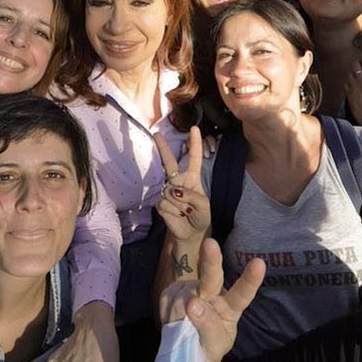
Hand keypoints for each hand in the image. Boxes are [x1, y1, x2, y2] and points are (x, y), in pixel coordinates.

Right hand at [154, 127, 209, 246]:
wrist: (190, 233)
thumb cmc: (200, 216)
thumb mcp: (205, 205)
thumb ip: (193, 195)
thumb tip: (174, 191)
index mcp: (192, 178)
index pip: (194, 158)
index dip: (195, 143)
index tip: (194, 128)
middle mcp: (178, 181)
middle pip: (169, 162)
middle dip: (163, 147)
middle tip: (156, 134)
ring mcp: (168, 191)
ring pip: (170, 191)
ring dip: (180, 204)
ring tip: (185, 212)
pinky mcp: (160, 202)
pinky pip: (165, 203)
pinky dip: (173, 211)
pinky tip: (178, 215)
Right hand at [158, 239, 264, 361]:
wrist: (184, 349)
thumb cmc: (208, 346)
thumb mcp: (213, 345)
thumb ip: (207, 327)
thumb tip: (192, 304)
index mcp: (230, 307)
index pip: (242, 295)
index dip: (250, 280)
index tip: (259, 263)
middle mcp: (213, 294)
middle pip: (212, 278)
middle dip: (211, 260)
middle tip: (210, 244)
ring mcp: (191, 290)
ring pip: (185, 293)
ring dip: (181, 309)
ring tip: (183, 327)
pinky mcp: (172, 293)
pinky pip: (169, 301)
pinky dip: (170, 314)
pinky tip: (174, 322)